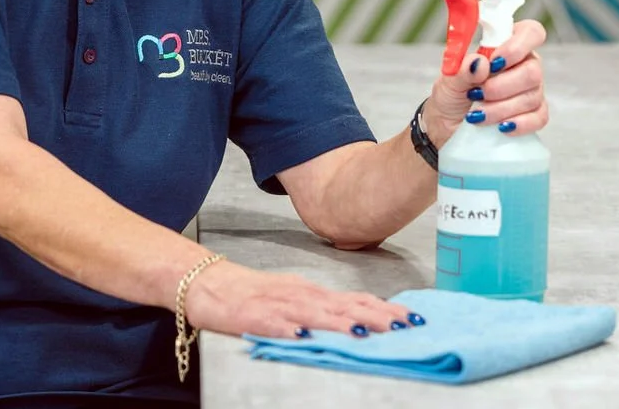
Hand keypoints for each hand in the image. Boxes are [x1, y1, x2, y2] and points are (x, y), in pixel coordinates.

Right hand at [182, 259, 415, 338]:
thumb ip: (323, 308)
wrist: (207, 282)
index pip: (354, 299)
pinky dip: (291, 330)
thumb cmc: (252, 294)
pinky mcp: (254, 317)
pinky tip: (304, 336)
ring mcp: (278, 305)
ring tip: (364, 331)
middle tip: (403, 325)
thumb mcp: (294, 297)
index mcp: (311, 292)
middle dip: (375, 316)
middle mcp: (300, 295)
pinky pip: (275, 324)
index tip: (411, 317)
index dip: (384, 308)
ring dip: (341, 322)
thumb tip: (359, 318)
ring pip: (315, 313)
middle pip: (343, 305)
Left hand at [421, 19, 547, 144]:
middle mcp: (524, 66)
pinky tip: (500, 127)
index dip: (517, 46)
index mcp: (507, 46)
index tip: (494, 62)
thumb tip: (480, 63)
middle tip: (477, 94)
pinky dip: (519, 124)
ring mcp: (532, 91)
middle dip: (501, 87)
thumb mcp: (449, 80)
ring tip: (477, 114)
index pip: (531, 32)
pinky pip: (539, 118)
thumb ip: (463, 69)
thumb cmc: (452, 94)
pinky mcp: (533, 115)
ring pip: (532, 97)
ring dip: (501, 108)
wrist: (446, 125)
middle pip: (533, 71)